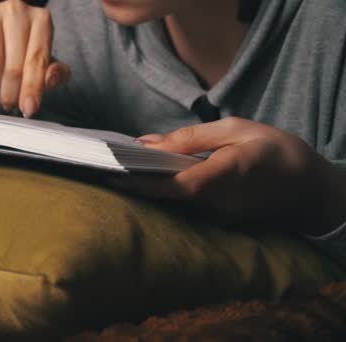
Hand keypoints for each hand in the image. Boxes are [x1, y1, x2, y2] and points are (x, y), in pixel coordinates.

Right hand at [0, 0, 70, 115]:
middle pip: (14, 64)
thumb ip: (56, 75)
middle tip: (10, 100)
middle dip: (11, 90)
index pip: (37, 59)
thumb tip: (51, 78)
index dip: (32, 88)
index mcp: (40, 19)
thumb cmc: (19, 61)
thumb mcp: (43, 70)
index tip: (29, 109)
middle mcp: (15, 9)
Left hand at [120, 117, 345, 234]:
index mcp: (226, 175)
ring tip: (119, 168)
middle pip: (166, 197)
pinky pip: (184, 206)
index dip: (142, 182)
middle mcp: (219, 204)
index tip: (112, 173)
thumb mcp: (236, 128)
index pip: (175, 185)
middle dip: (134, 184)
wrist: (310, 189)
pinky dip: (165, 192)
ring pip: (172, 203)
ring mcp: (219, 218)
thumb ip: (191, 138)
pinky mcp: (219, 222)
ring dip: (147, 187)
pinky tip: (151, 177)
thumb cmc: (276, 150)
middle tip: (103, 168)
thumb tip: (149, 142)